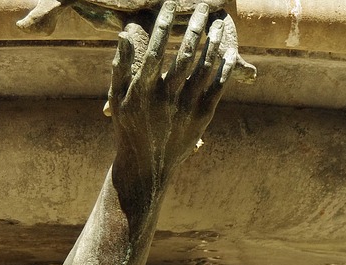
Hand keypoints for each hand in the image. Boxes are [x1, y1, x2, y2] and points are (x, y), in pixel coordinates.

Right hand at [108, 1, 254, 186]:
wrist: (147, 167)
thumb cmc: (128, 128)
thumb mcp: (116, 98)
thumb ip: (120, 66)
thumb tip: (124, 34)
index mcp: (143, 91)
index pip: (154, 50)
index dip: (163, 26)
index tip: (169, 5)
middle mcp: (166, 99)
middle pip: (184, 55)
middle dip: (194, 27)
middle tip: (201, 6)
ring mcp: (187, 109)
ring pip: (204, 69)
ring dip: (213, 43)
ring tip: (218, 23)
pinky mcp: (202, 118)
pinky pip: (217, 88)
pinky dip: (224, 69)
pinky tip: (228, 52)